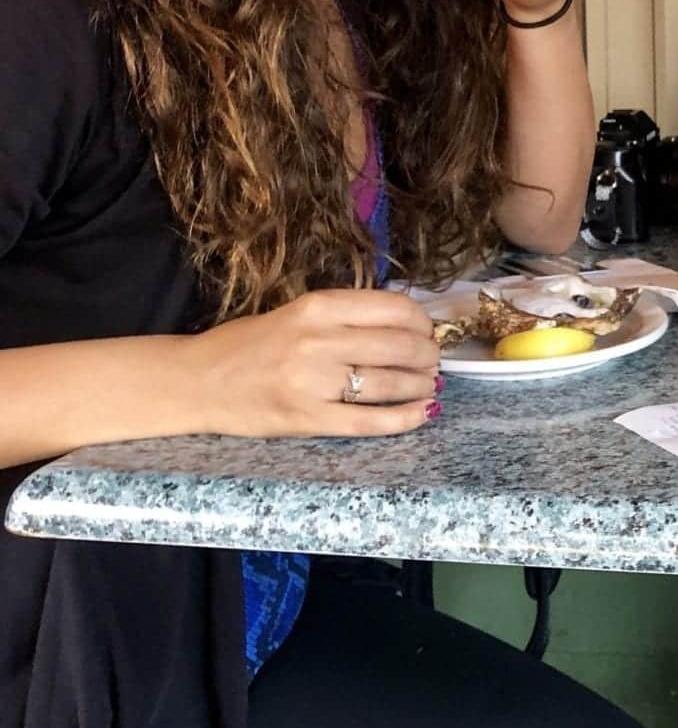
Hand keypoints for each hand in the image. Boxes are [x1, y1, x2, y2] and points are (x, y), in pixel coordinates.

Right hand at [182, 288, 440, 437]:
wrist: (196, 381)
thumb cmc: (249, 345)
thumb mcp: (298, 313)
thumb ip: (347, 317)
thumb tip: (408, 326)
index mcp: (318, 307)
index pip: (395, 309)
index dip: (423, 323)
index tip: (427, 332)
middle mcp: (318, 340)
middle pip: (400, 347)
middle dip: (428, 356)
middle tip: (432, 363)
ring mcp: (312, 382)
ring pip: (390, 383)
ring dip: (421, 386)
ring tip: (428, 386)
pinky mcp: (306, 419)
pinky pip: (368, 420)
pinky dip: (403, 419)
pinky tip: (422, 414)